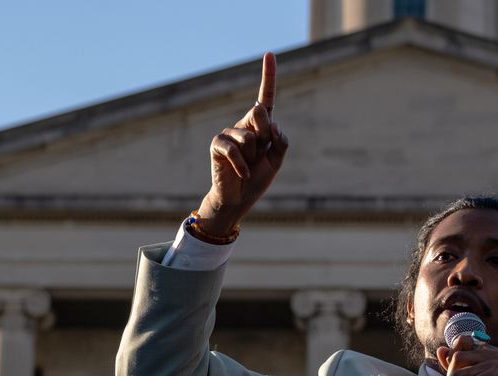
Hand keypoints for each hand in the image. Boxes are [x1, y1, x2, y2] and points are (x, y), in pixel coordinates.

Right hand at [193, 52, 289, 239]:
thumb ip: (280, 141)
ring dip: (254, 156)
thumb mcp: (276, 160)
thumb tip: (271, 123)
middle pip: (261, 112)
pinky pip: (235, 149)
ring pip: (251, 136)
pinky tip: (242, 173)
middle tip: (260, 154)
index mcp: (261, 127)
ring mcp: (230, 133)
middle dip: (266, 135)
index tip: (270, 54)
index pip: (266, 98)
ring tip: (248, 167)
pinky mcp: (217, 144)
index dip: (269, 76)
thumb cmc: (256, 179)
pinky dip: (242, 164)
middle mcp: (245, 125)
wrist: (238, 200)